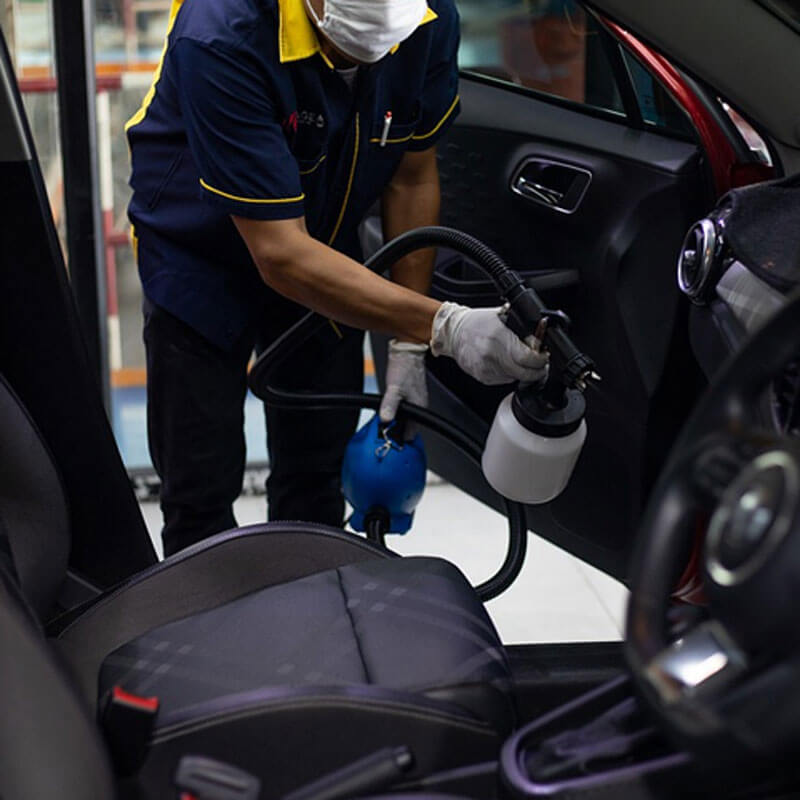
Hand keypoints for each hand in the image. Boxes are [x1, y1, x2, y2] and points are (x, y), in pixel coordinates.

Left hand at [378, 340, 428, 432]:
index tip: (389, 439)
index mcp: (419, 407)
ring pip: (406, 417)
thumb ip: (390, 405)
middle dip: (397, 430)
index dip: (400, 438)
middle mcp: (419, 405)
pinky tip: (388, 409)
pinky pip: (404, 408)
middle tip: (384, 431)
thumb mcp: (394, 388)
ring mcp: (415, 399)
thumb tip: (385, 420)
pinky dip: (396, 411)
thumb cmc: (404, 367)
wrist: (407, 351)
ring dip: (396, 420)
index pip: (411, 433)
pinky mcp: (410, 393)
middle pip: (408, 427)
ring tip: (384, 421)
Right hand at [430, 302, 547, 384]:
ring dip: (523, 372)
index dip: (540, 360)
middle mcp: (492, 354)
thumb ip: (522, 329)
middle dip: (536, 370)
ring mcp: (486, 368)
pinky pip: (504, 380)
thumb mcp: (502, 316)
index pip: (528, 357)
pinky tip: (505, 363)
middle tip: (539, 364)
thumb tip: (540, 340)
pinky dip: (510, 374)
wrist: (454, 333)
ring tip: (520, 360)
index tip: (543, 357)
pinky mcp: (483, 377)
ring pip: (516, 378)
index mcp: (498, 337)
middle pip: (525, 373)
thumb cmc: (477, 323)